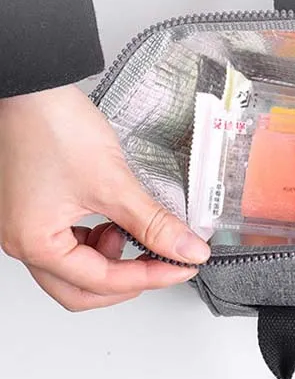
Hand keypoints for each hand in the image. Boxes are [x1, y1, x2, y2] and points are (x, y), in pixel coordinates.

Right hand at [0, 85, 209, 310]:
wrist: (30, 88)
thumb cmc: (51, 126)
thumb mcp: (113, 182)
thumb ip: (153, 223)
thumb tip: (187, 250)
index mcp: (35, 243)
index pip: (101, 282)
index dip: (150, 277)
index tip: (183, 266)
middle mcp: (23, 242)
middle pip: (82, 291)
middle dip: (128, 281)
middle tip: (167, 264)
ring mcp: (27, 228)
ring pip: (74, 271)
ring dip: (110, 262)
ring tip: (134, 232)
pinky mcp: (35, 212)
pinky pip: (69, 245)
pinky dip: (97, 243)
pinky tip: (116, 222)